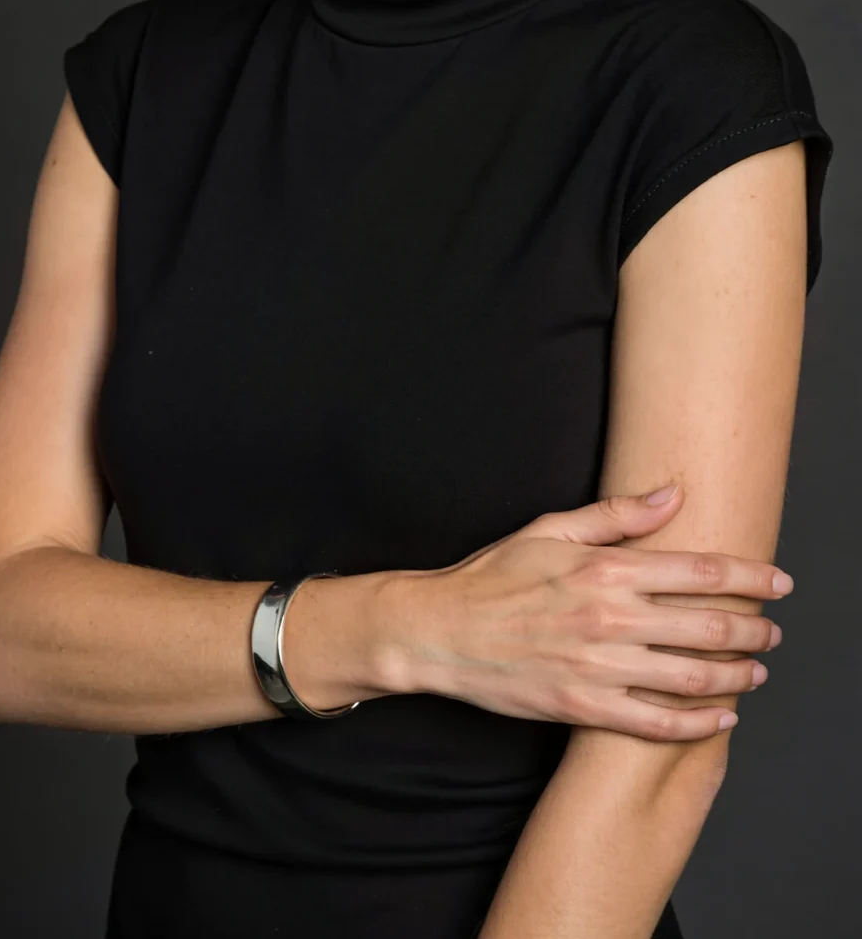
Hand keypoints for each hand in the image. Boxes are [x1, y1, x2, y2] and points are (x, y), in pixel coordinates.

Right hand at [386, 484, 788, 739]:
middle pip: (709, 625)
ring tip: (755, 672)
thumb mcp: (550, 528)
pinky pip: (657, 723)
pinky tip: (720, 717)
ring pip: (692, 676)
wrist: (440, 631)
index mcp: (605, 568)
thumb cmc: (493, 576)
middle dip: (755, 629)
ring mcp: (599, 667)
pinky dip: (698, 723)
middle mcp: (610, 617)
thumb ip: (616, 515)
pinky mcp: (584, 708)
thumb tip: (672, 495)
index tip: (779, 582)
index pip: (700, 569)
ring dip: (737, 675)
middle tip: (773, 631)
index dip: (750, 576)